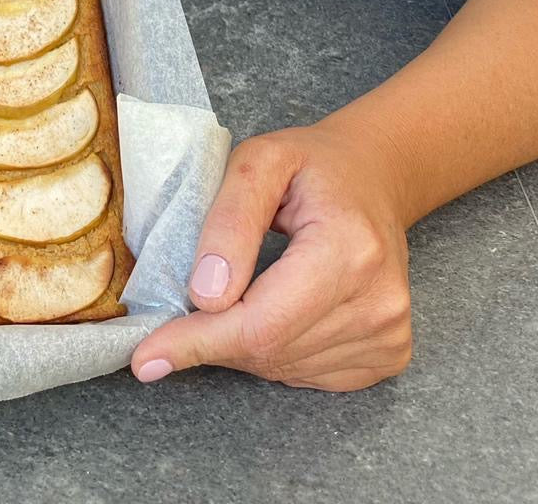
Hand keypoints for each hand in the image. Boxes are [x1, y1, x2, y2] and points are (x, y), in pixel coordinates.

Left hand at [130, 120, 413, 391]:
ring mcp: (389, 333)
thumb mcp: (259, 160)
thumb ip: (229, 220)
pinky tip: (277, 308)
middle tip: (186, 306)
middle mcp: (379, 301)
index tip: (147, 356)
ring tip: (243, 289)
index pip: (263, 322)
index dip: (200, 340)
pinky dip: (275, 352)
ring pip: (284, 368)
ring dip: (243, 343)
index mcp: (350, 247)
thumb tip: (205, 294)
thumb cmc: (311, 164)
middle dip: (213, 337)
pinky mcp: (389, 353)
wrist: (374, 175)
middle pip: (269, 350)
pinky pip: (307, 376)